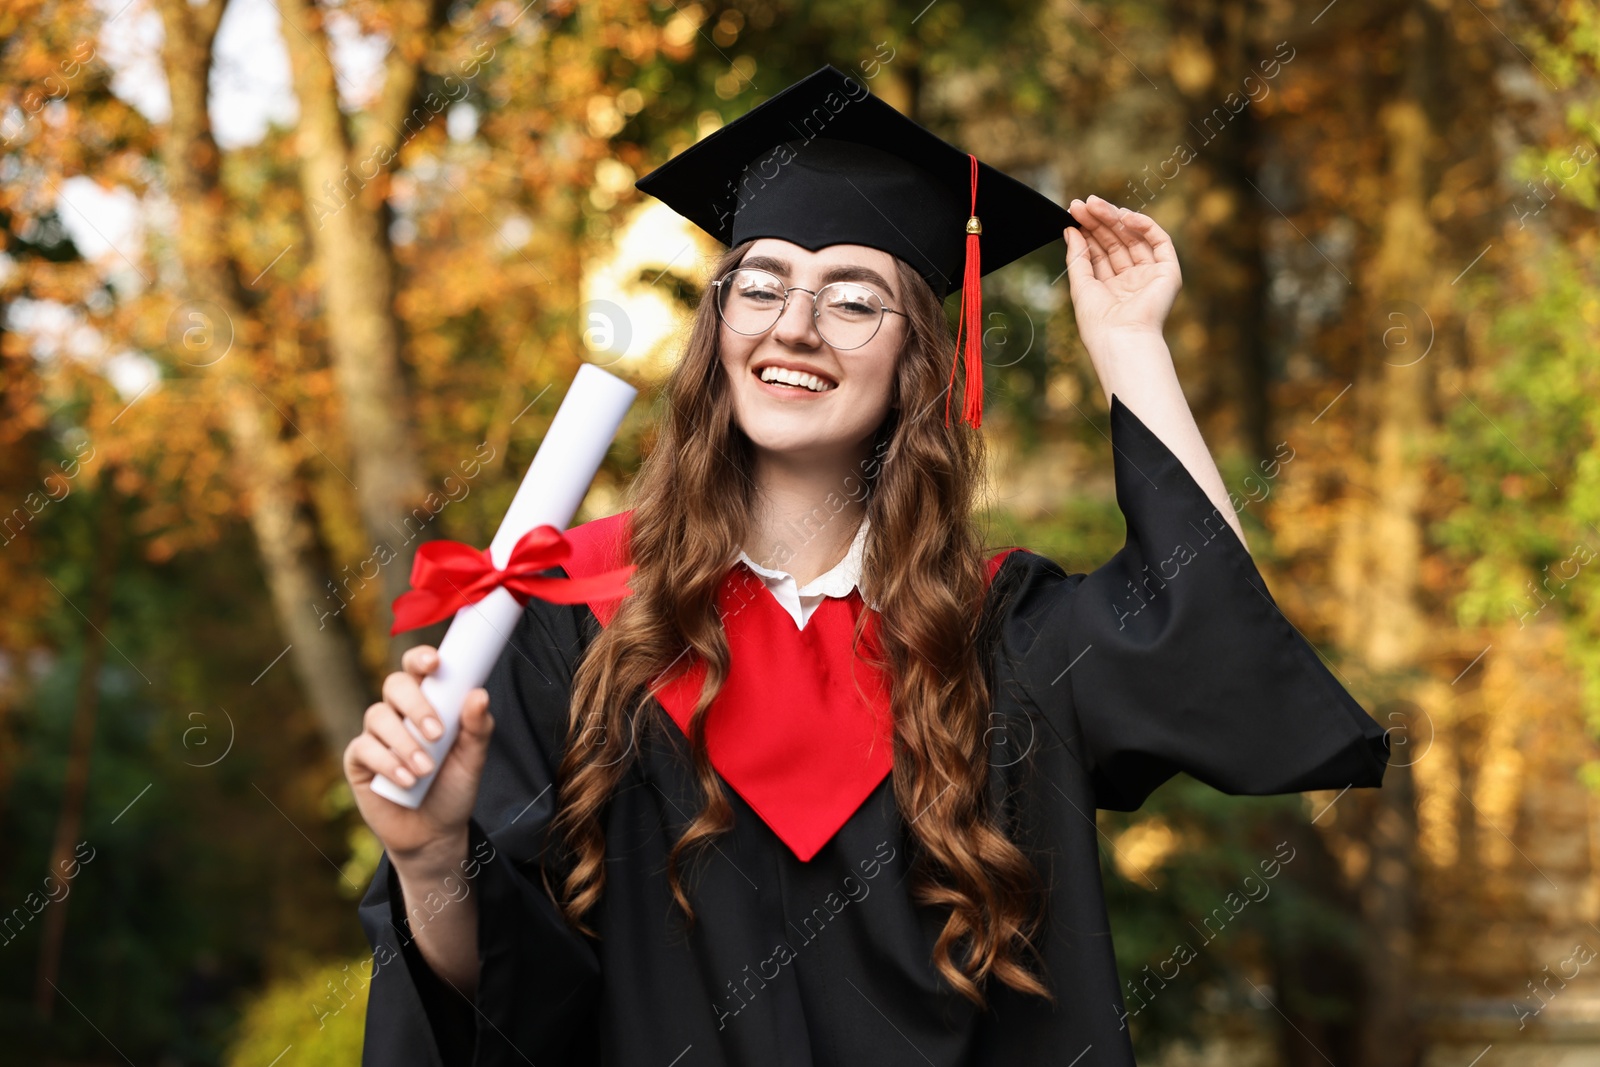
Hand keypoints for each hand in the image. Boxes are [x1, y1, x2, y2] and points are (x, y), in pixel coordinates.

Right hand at [343, 645, 494, 867]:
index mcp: (427, 702)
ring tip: (426, 770)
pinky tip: (406, 780)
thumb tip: (479, 695)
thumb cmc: (453, 787)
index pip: (418, 668)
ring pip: (378, 716)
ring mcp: (376, 735)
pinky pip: (365, 748)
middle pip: (395, 684)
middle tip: (437, 734)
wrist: (434, 832)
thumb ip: (477, 726)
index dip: (421, 658)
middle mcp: (398, 712)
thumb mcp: (472, 758)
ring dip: (405, 743)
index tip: (435, 662)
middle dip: (416, 704)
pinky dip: (388, 762)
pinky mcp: (359, 760)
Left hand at [1063, 195, 1181, 347]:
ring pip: (1134, 238)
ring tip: (1094, 205)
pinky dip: (1144, 225)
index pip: (1100, 252)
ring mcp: (1150, 276)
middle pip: (1115, 242)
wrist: (1121, 339)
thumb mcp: (1080, 285)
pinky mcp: (1168, 272)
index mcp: (1111, 288)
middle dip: (1098, 221)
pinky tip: (1124, 217)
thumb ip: (1077, 256)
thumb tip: (1070, 230)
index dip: (1088, 231)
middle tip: (1081, 204)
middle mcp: (1132, 281)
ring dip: (1115, 219)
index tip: (1074, 213)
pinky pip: (1159, 241)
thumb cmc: (1098, 323)